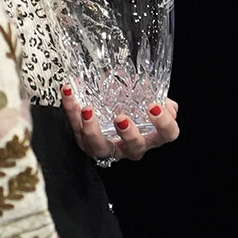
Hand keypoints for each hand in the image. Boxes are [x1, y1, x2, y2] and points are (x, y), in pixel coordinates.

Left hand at [61, 85, 180, 161]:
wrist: (107, 107)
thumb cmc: (130, 105)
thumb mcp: (143, 96)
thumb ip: (153, 92)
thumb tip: (155, 89)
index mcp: (152, 134)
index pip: (167, 134)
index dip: (164, 123)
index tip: (153, 106)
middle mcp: (132, 145)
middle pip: (135, 147)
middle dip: (129, 134)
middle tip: (121, 117)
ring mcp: (109, 148)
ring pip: (102, 148)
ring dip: (93, 130)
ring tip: (88, 110)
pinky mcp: (87, 144)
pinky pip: (78, 132)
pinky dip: (71, 111)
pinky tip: (69, 94)